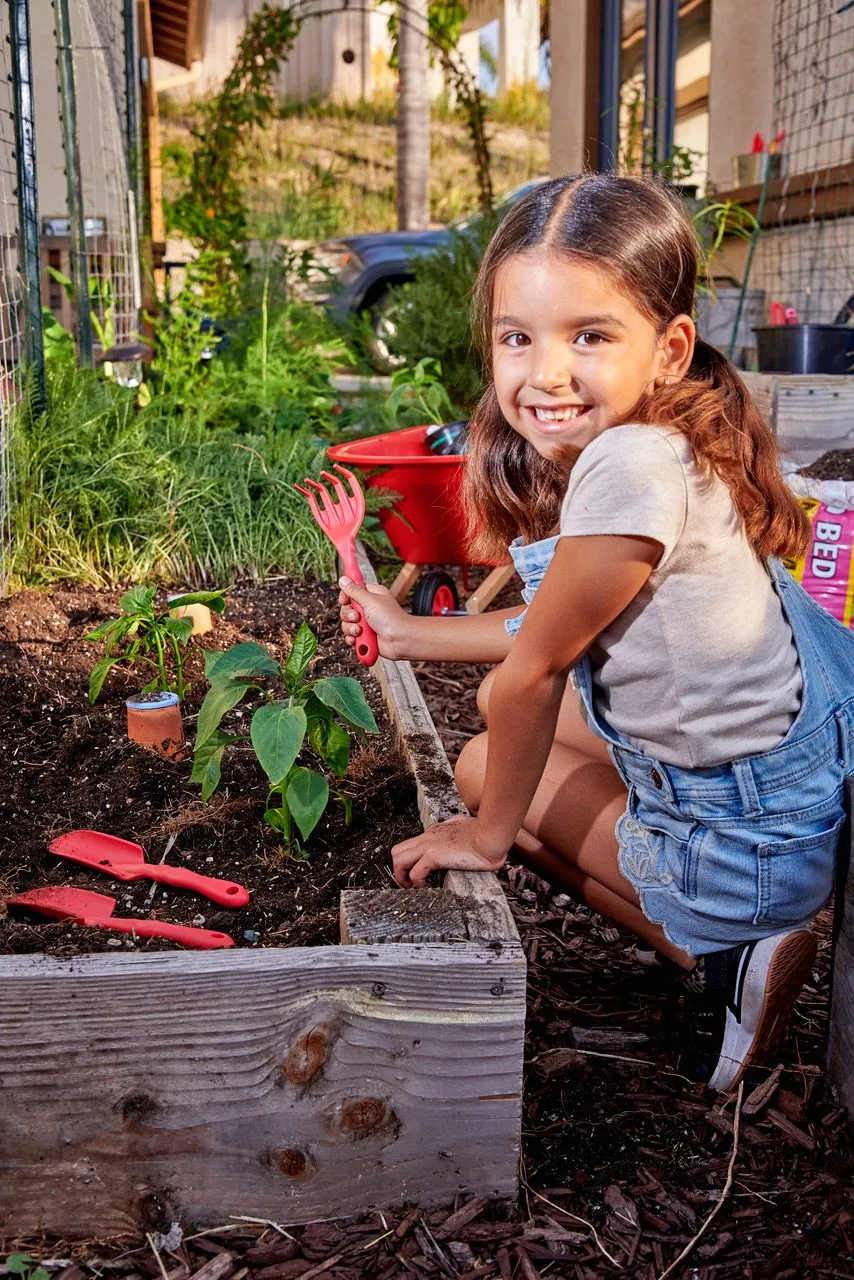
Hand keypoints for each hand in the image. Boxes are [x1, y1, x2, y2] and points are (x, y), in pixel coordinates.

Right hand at [338, 576, 409, 659]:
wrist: (401, 639)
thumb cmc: (391, 618)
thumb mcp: (370, 600)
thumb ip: (354, 591)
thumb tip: (343, 579)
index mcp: (371, 595)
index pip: (351, 591)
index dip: (345, 596)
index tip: (345, 600)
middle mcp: (368, 608)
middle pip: (346, 609)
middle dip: (348, 615)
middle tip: (358, 617)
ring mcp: (366, 623)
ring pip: (346, 623)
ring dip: (350, 628)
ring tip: (360, 630)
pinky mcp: (365, 636)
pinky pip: (350, 636)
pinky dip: (352, 638)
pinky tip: (358, 638)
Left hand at [391, 816, 506, 887]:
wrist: (491, 836)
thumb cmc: (485, 833)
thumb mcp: (466, 825)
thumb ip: (458, 826)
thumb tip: (460, 826)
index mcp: (435, 832)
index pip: (411, 846)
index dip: (410, 862)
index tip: (417, 875)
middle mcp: (428, 837)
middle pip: (397, 851)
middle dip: (399, 870)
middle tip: (410, 884)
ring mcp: (428, 845)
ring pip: (398, 860)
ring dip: (403, 878)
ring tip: (415, 888)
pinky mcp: (433, 855)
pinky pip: (415, 872)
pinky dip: (418, 883)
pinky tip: (429, 887)